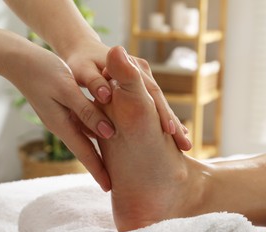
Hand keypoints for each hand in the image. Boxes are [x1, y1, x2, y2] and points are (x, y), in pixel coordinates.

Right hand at [3, 41, 112, 191]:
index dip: (98, 171)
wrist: (19, 59)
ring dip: (97, 151)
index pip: (84, 154)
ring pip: (84, 138)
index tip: (109, 189)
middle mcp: (62, 125)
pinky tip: (103, 132)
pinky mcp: (60, 109)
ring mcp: (60, 118)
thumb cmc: (44, 71)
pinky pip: (81, 124)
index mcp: (62, 124)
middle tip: (114, 182)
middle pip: (85, 150)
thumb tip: (109, 133)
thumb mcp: (67, 89)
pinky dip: (93, 131)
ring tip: (113, 163)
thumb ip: (87, 111)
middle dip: (99, 167)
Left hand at [64, 40, 191, 150]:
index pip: (152, 92)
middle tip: (185, 146)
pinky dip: (162, 120)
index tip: (169, 132)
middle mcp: (142, 71)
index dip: (161, 112)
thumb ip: (94, 82)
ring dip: (171, 124)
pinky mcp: (140, 88)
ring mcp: (143, 80)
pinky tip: (174, 137)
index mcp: (131, 65)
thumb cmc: (81, 64)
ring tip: (183, 146)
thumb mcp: (84, 71)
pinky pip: (154, 106)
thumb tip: (106, 95)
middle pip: (160, 100)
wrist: (83, 52)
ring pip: (160, 105)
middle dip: (173, 123)